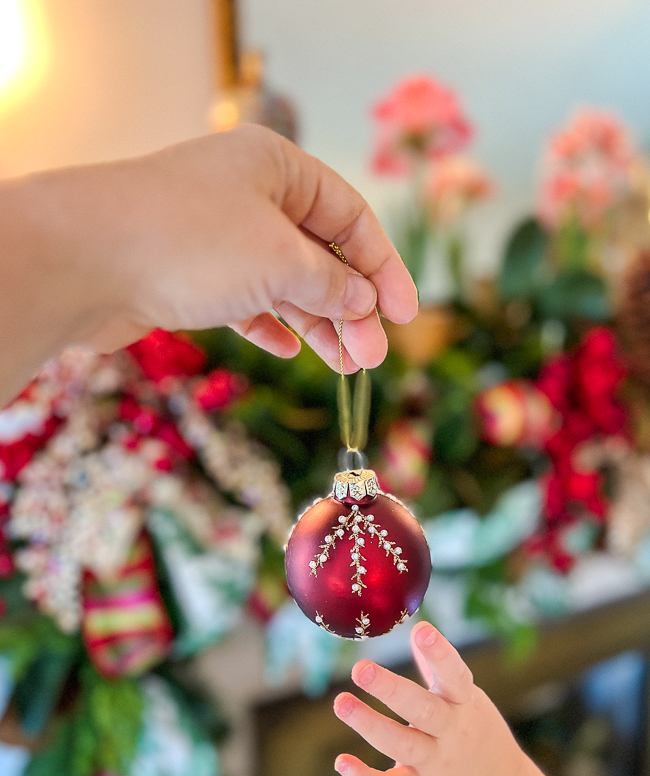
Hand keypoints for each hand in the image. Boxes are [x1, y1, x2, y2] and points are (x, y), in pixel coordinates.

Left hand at [15, 124, 416, 372]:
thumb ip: (330, 283)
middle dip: (351, 307)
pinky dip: (271, 325)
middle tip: (372, 356)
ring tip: (348, 364)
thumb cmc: (189, 241)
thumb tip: (363, 302)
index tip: (406, 315)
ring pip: (283, 282)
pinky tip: (292, 350)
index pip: (351, 217)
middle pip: (319, 254)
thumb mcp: (279, 260)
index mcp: (278, 168)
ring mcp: (217, 237)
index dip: (383, 268)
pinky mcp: (190, 275)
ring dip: (317, 323)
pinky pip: (246, 301)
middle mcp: (249, 196)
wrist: (83, 259)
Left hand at [333, 621, 524, 775]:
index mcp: (464, 702)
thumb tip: (415, 628)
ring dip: (369, 724)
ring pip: (401, 745)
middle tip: (360, 668)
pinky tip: (341, 762)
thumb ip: (436, 667)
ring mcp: (436, 762)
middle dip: (391, 690)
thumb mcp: (466, 696)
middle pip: (423, 710)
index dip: (440, 653)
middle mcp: (451, 732)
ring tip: (341, 702)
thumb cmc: (475, 728)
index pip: (455, 675)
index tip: (422, 630)